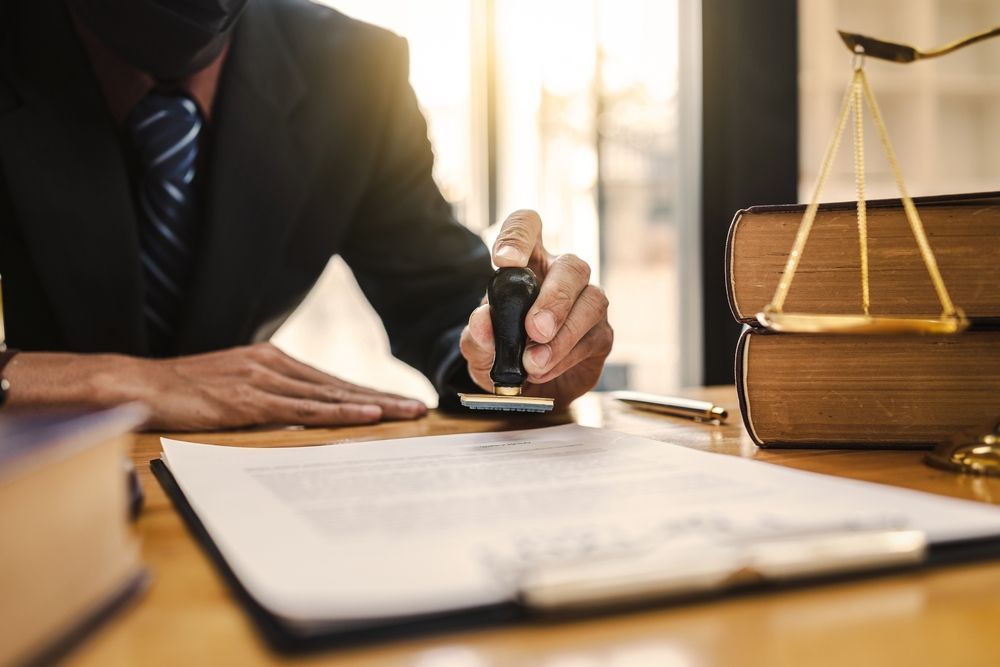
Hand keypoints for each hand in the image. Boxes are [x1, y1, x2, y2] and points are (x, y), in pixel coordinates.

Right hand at [4, 343, 426, 430]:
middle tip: (420, 409)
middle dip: (384, 397)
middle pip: (340, 384)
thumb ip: (269, 397)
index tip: (400, 402)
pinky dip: (338, 410)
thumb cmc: (188, 391)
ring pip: (330, 394)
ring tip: (407, 413)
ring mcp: (264, 380)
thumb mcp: (236, 388)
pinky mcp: (251, 399)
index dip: (368, 391)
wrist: (144, 384)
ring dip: (373, 404)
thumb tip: (299, 414)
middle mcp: (275, 366)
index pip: (332, 381)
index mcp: (273, 362)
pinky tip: (366, 414)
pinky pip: (304, 408)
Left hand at [460, 210, 612, 407]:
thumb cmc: (501, 355)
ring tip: (534, 361)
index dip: (519, 235)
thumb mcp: (478, 348)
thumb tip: (482, 323)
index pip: (527, 225)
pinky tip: (544, 369)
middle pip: (572, 265)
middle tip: (535, 330)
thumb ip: (477, 335)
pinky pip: (594, 337)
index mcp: (526, 264)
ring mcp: (586, 303)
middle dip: (555, 298)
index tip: (505, 262)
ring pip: (592, 300)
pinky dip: (566, 356)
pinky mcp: (601, 334)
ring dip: (564, 334)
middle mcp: (561, 276)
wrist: (524, 392)